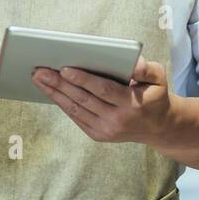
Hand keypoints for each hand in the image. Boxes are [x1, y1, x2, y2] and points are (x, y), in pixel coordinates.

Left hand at [32, 56, 173, 143]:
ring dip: (54, 93)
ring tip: (38, 79)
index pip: (103, 90)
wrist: (158, 127)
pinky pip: (76, 117)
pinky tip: (50, 91)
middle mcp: (117, 120)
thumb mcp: (159, 77)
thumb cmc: (154, 95)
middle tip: (40, 71)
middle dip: (59, 84)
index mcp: (132, 104)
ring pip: (75, 109)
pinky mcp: (98, 135)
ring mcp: (106, 130)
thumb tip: (134, 64)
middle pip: (83, 99)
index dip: (83, 80)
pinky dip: (62, 103)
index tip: (65, 68)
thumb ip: (148, 68)